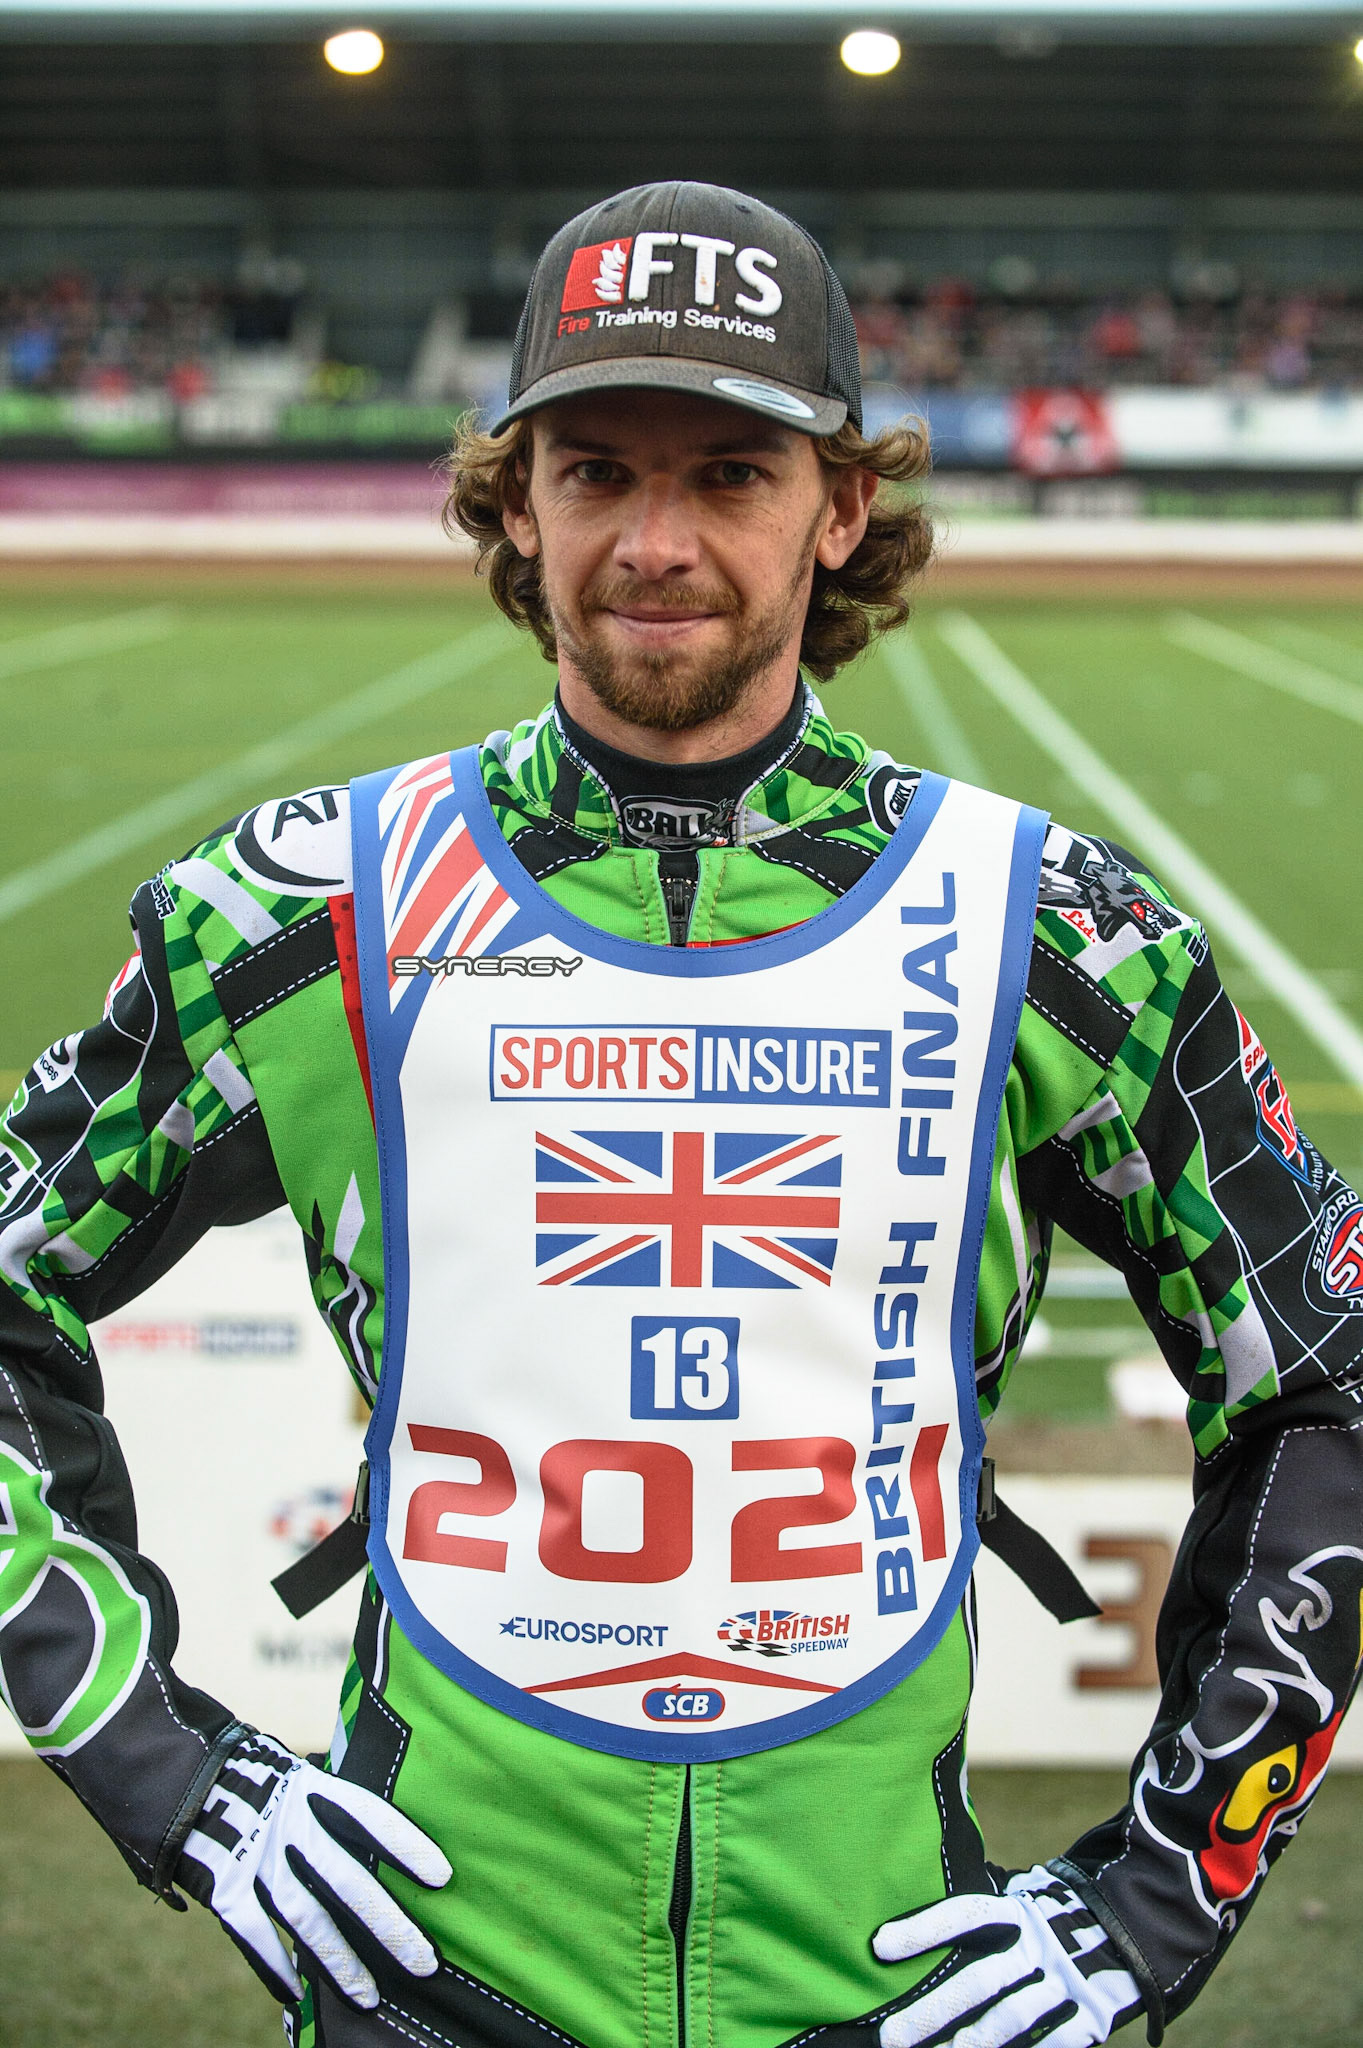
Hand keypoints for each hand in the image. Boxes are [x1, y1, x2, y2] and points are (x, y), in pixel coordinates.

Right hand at [176, 1730, 450, 2008]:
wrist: (169, 1767)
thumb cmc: (244, 1771)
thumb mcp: (290, 1771)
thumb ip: (323, 1803)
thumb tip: (368, 1834)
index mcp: (310, 1787)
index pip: (368, 1815)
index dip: (405, 1844)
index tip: (443, 1875)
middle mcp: (288, 1823)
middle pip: (348, 1880)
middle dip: (388, 1923)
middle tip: (426, 1959)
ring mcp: (254, 1855)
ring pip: (306, 1916)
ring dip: (340, 1960)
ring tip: (371, 1996)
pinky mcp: (220, 1882)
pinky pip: (251, 1933)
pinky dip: (273, 1965)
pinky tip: (296, 1996)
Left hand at [873, 1866, 1143, 2047]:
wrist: (1147, 1921)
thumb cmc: (1069, 1907)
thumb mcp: (1032, 1892)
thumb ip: (992, 1899)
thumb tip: (941, 1874)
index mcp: (1022, 1909)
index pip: (964, 1915)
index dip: (923, 1929)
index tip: (879, 1946)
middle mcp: (1040, 1946)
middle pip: (978, 1981)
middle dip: (931, 2010)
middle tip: (889, 2035)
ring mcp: (1066, 1984)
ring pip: (1009, 2020)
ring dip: (968, 2042)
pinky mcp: (1091, 2017)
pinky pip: (1053, 2042)